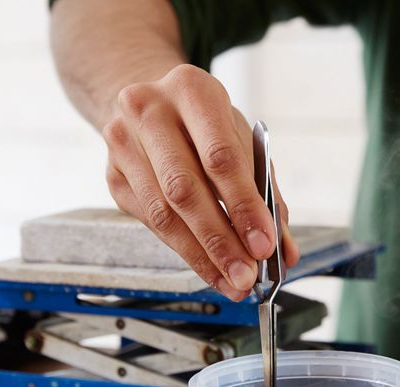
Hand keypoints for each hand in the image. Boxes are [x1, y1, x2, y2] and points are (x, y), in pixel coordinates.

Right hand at [102, 64, 298, 300]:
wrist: (151, 106)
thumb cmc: (206, 127)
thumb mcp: (242, 143)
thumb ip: (267, 196)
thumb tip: (285, 251)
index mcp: (193, 91)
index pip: (220, 157)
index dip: (244, 206)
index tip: (264, 245)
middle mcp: (149, 111)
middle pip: (185, 190)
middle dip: (220, 241)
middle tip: (246, 276)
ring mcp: (123, 144)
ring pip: (163, 214)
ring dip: (202, 256)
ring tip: (231, 282)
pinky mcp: (114, 177)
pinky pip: (151, 224)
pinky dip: (185, 252)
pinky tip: (208, 268)